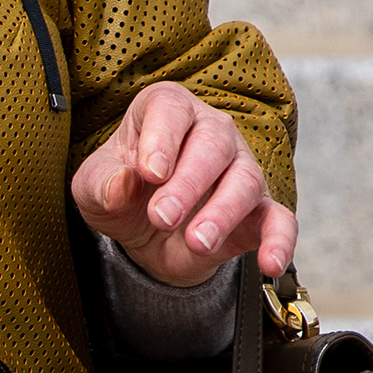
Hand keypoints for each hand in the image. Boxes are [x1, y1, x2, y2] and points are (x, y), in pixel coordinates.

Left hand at [71, 82, 297, 290]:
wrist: (144, 232)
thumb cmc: (121, 191)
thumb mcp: (94, 187)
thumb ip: (103, 183)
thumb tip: (121, 185)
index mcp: (167, 111)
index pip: (171, 110)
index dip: (162, 139)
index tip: (150, 173)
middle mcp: (211, 132)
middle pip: (213, 144)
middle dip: (188, 182)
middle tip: (162, 216)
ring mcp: (239, 169)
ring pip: (245, 180)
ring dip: (222, 212)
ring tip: (197, 241)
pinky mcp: (257, 210)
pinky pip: (278, 220)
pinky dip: (279, 240)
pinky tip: (270, 262)